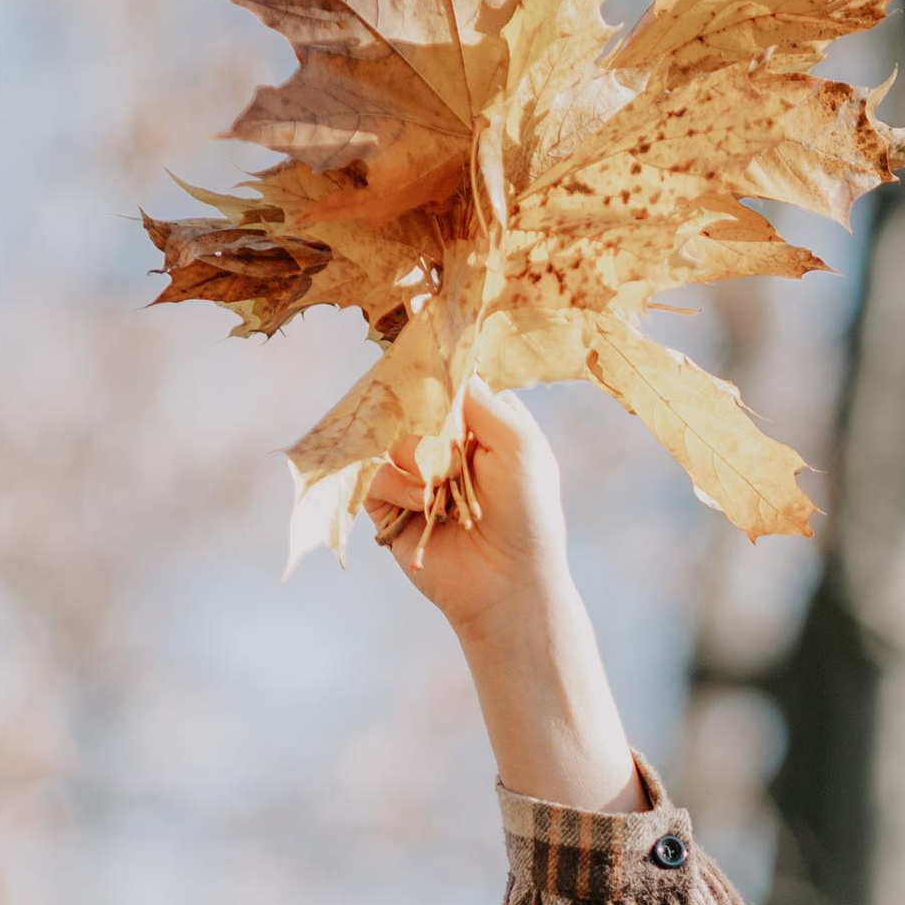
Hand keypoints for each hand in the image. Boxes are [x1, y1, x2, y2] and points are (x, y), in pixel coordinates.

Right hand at [368, 378, 639, 812]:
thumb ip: (483, 400)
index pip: (449, 378)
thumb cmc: (527, 515)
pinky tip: (425, 508)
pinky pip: (377, 474)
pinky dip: (400, 488)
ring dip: (420, 462)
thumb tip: (449, 365)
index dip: (435, 362)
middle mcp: (446, 442)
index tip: (416, 320)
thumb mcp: (520, 446)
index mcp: (481, 423)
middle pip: (412, 401)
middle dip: (430, 422)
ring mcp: (416, 472)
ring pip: (393, 437)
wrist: (507, 584)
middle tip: (450, 450)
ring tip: (442, 493)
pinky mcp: (390, 504)